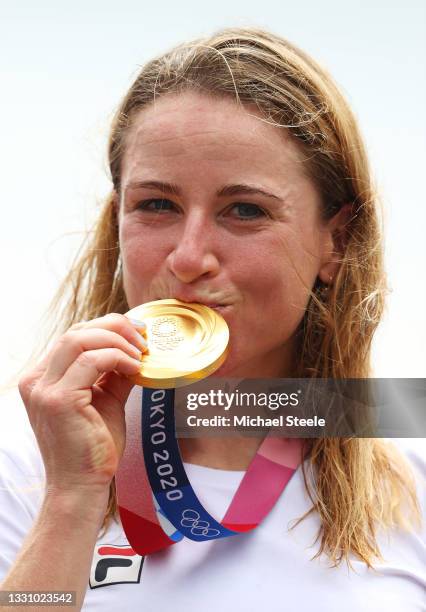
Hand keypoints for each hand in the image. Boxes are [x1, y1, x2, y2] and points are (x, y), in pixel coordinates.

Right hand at [18, 314, 146, 494]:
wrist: (81, 486)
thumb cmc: (93, 446)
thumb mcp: (106, 399)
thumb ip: (115, 373)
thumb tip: (136, 348)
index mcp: (44, 377)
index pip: (74, 335)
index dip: (108, 327)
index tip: (138, 332)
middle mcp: (37, 379)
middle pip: (76, 331)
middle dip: (115, 327)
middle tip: (143, 339)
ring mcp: (43, 389)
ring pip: (79, 339)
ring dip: (117, 340)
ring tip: (141, 354)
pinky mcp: (57, 400)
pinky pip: (90, 361)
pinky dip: (117, 358)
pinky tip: (135, 368)